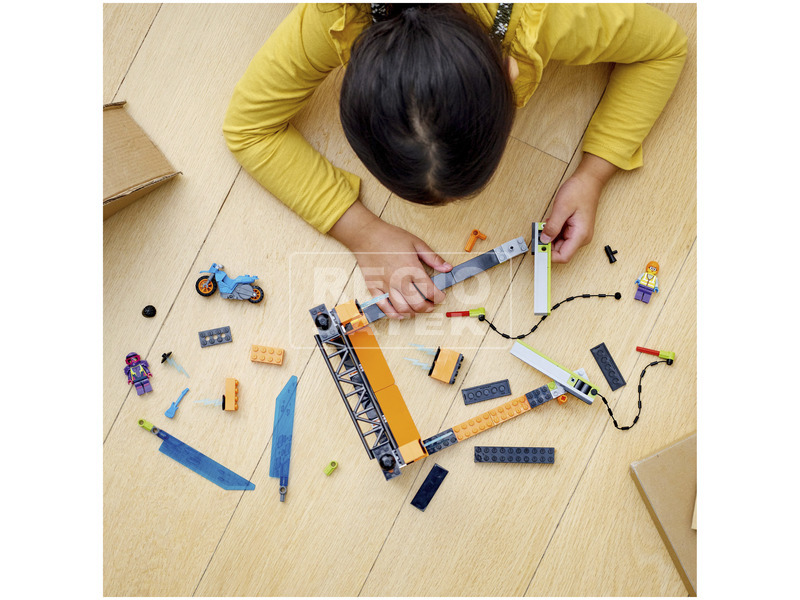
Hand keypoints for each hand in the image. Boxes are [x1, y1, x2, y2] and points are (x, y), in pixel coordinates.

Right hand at [329, 201, 451, 317]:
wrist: (366, 235)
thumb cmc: (391, 237)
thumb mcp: (416, 243)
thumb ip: (433, 257)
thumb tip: (448, 268)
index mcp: (412, 268)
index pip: (430, 291)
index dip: (439, 297)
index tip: (441, 296)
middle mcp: (399, 280)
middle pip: (417, 304)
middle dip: (428, 308)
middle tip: (431, 305)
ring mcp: (385, 286)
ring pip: (402, 309)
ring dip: (413, 313)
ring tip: (417, 309)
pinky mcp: (374, 288)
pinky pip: (383, 307)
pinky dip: (393, 314)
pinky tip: (400, 314)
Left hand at [540, 153, 616, 262]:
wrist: (589, 181)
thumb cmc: (579, 191)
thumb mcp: (562, 208)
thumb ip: (552, 226)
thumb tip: (544, 240)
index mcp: (580, 235)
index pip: (563, 256)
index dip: (549, 256)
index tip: (538, 250)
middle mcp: (581, 238)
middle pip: (560, 251)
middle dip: (547, 244)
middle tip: (539, 231)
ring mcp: (578, 234)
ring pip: (559, 244)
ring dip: (549, 236)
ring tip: (547, 222)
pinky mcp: (574, 229)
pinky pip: (561, 236)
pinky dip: (553, 231)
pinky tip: (552, 221)